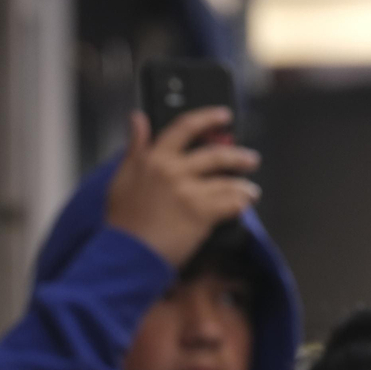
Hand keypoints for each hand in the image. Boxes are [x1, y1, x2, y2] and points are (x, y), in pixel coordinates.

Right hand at [107, 108, 260, 268]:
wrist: (125, 253)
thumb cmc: (121, 221)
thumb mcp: (120, 177)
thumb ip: (133, 147)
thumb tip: (137, 119)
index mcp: (153, 159)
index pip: (184, 127)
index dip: (207, 118)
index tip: (222, 116)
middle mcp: (173, 170)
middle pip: (216, 154)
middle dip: (238, 156)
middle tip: (249, 159)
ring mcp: (189, 191)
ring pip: (228, 181)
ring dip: (244, 186)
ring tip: (250, 192)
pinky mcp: (201, 212)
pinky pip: (232, 203)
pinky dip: (241, 203)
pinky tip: (243, 205)